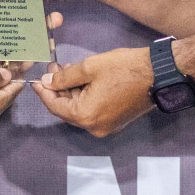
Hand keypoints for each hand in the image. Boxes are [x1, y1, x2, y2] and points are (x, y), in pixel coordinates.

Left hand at [0, 0, 64, 73]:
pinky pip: (8, 73)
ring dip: (35, 47)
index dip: (23, 6)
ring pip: (18, 52)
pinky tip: (34, 64)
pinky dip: (21, 70)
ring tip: (49, 42)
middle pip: (19, 32)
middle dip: (38, 26)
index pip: (6, 12)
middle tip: (55, 19)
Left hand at [32, 47, 154, 136]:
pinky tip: (83, 80)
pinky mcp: (115, 121)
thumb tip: (48, 81)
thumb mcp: (90, 67)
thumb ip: (65, 76)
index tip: (36, 79)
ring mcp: (106, 127)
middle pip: (67, 110)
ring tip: (69, 69)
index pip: (55, 106)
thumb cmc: (124, 68)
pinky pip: (92, 111)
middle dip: (58, 89)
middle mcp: (94, 127)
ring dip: (72, 92)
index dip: (43, 92)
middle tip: (54, 67)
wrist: (159, 74)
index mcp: (85, 116)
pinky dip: (85, 97)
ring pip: (80, 110)